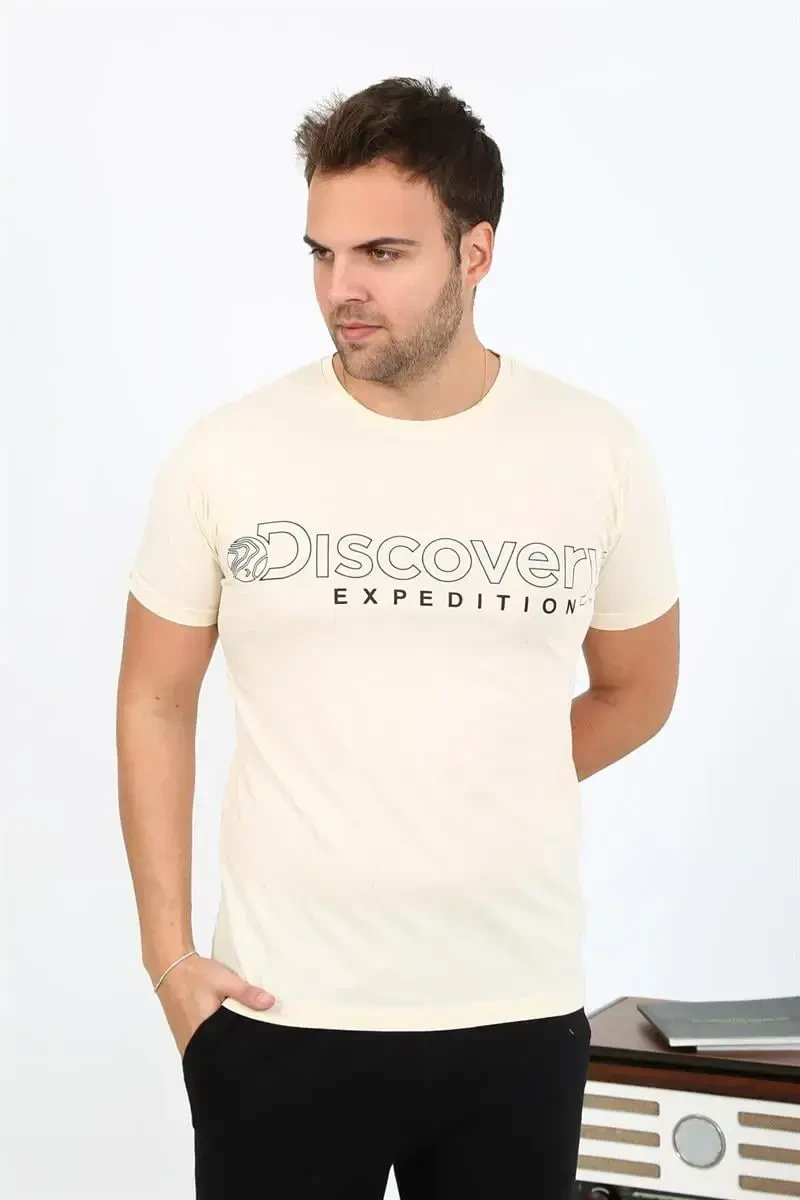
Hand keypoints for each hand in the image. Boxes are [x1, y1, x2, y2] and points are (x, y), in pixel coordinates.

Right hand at [154, 952, 276, 1056]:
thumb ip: (247, 993)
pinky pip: (203, 1044)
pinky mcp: (186, 1036)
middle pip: (218, 1055)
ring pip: (210, 1050)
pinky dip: (214, 1040)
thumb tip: (270, 1003)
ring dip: (224, 1045)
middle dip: (235, 1051)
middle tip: (254, 1045)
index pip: (225, 1055)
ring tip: (243, 1039)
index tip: (258, 1050)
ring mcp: (187, 1041)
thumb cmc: (196, 975)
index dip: (241, 1054)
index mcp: (202, 1034)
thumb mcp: (225, 981)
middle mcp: (192, 1043)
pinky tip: (226, 1032)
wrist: (172, 967)